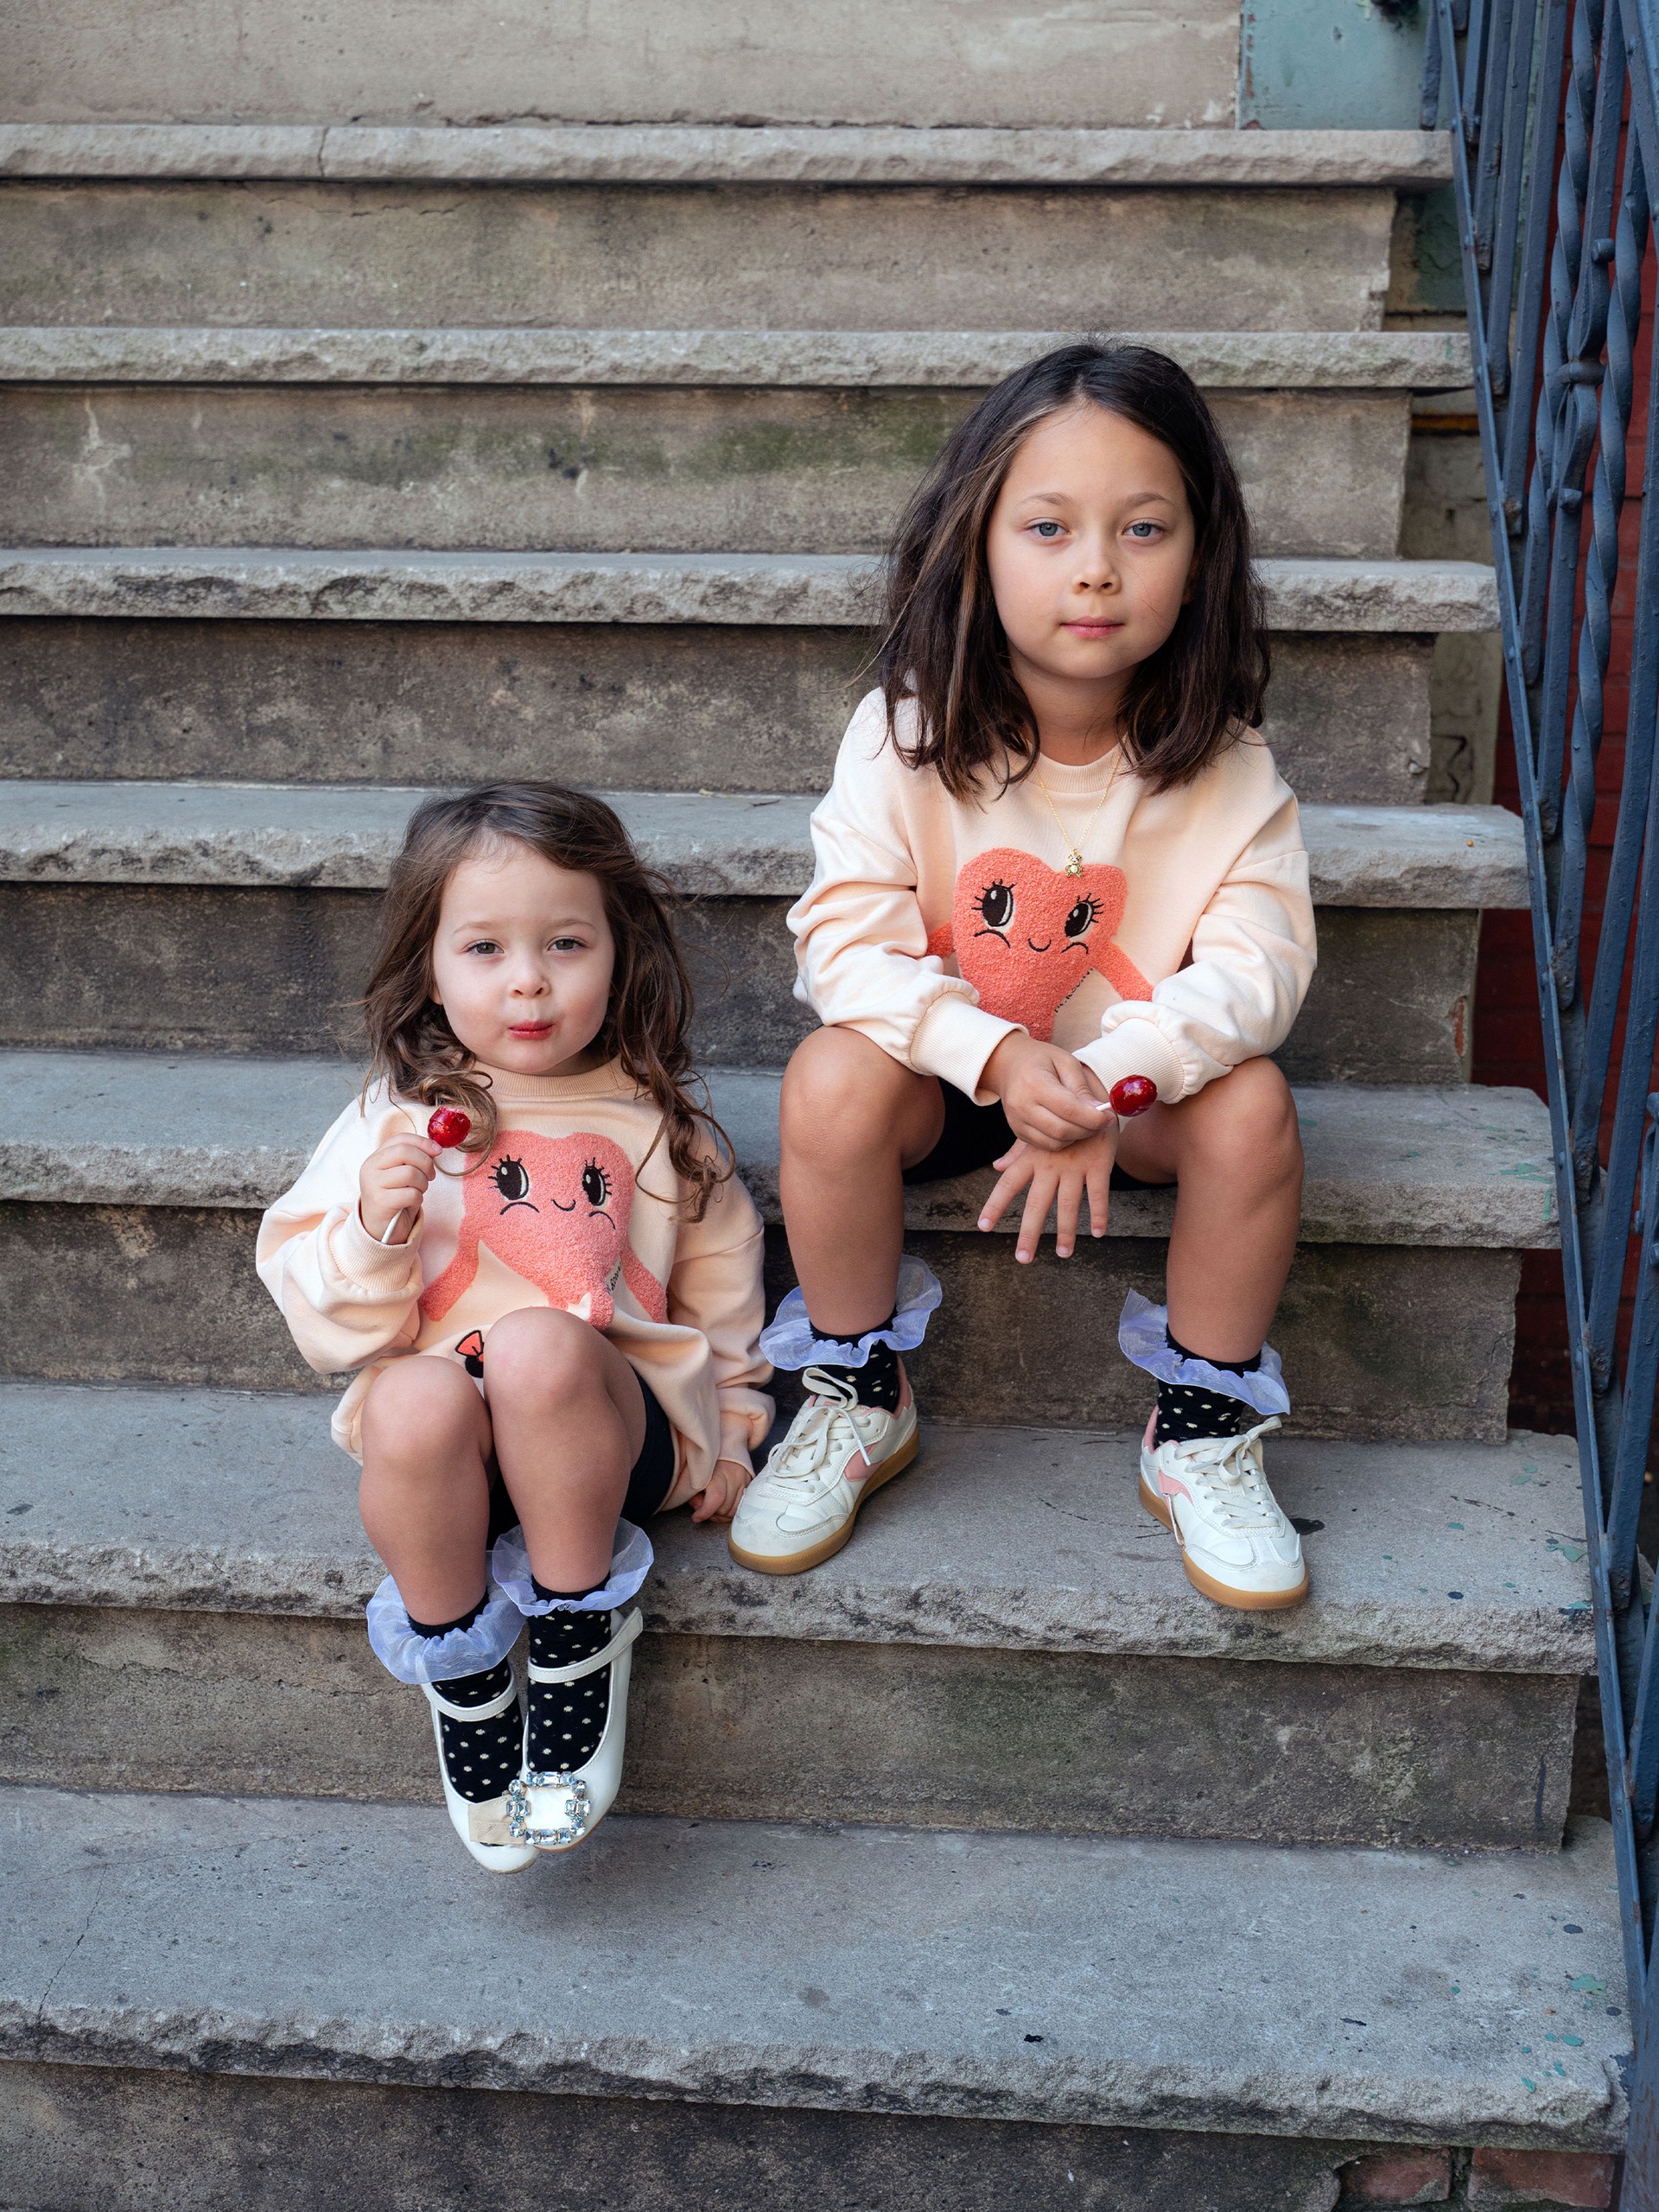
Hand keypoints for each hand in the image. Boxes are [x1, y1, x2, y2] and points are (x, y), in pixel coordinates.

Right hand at [359, 1134, 438, 1242]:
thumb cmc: (396, 1197)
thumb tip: (435, 1149)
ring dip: (422, 1184)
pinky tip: (411, 1203)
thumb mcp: (402, 1173)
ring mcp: (373, 1184)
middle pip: (405, 1152)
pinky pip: (410, 1194)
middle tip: (430, 1176)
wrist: (381, 1227)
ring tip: (418, 1191)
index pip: (401, 1139)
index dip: (422, 1142)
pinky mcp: (380, 1201)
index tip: (438, 1151)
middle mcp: (370, 1168)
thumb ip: (414, 1158)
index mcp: (376, 1157)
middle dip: (425, 1163)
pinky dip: (417, 1199)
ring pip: (410, 1173)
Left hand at [692, 1457, 752, 1522]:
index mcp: (719, 1471)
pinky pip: (742, 1506)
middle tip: (703, 1509)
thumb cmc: (707, 1460)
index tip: (696, 1517)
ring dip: (723, 1515)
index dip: (705, 1512)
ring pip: (735, 1510)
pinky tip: (723, 1507)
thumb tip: (699, 1508)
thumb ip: (694, 1492)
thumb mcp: (694, 1473)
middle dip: (712, 1514)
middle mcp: (735, 1476)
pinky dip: (732, 1511)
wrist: (726, 1443)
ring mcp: (744, 1481)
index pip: (716, 1498)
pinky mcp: (749, 1484)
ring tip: (713, 1509)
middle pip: (726, 1508)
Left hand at [979, 1125, 1115, 1261]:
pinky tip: (1098, 1233)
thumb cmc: (1061, 1122)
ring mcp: (1075, 1166)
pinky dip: (1099, 1214)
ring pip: (1068, 1205)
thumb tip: (996, 1167)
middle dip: (1029, 1233)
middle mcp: (1050, 1165)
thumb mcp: (1037, 1134)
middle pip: (1037, 1204)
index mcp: (1032, 1158)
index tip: (984, 1226)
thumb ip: (1017, 1152)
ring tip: (1063, 1254)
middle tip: (1023, 1258)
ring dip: (1066, 1232)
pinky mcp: (1098, 1166)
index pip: (1008, 1184)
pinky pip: (1099, 1194)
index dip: (995, 1205)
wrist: (1093, 1101)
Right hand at [982, 1033, 1114, 1150]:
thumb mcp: (1065, 1062)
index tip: (1110, 1116)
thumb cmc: (1041, 1059)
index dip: (1093, 1118)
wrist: (1008, 1065)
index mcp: (1034, 1083)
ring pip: (1055, 1142)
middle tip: (1102, 1122)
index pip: (1069, 1109)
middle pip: (1062, 1130)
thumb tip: (1100, 1111)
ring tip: (1086, 1123)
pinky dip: (1063, 1140)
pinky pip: (1046, 1145)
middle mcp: (1022, 1105)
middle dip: (1088, 1130)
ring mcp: (1017, 1121)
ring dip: (1077, 1137)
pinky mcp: (1017, 1131)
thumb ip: (1081, 1087)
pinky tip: (1070, 1126)